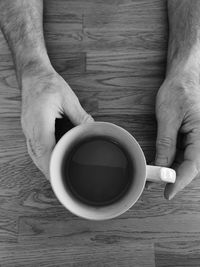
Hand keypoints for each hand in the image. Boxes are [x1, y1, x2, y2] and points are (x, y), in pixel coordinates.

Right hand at [21, 69, 93, 179]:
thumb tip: (92, 129)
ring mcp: (27, 129)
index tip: (59, 179)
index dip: (51, 166)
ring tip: (57, 177)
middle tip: (62, 185)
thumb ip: (80, 116)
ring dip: (45, 166)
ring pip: (34, 154)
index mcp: (40, 120)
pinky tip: (50, 161)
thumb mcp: (68, 98)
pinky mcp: (29, 129)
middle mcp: (31, 128)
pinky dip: (42, 158)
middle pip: (38, 157)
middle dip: (49, 172)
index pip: (44, 149)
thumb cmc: (48, 84)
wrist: (33, 75)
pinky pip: (33, 148)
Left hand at [155, 70, 199, 199]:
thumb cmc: (179, 90)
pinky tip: (165, 161)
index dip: (180, 181)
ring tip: (158, 174)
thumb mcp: (168, 117)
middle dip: (176, 176)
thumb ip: (166, 143)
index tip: (167, 192)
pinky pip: (188, 152)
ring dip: (175, 169)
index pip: (193, 165)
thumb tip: (162, 165)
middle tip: (158, 184)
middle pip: (193, 165)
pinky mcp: (196, 135)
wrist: (186, 75)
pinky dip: (175, 159)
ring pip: (190, 160)